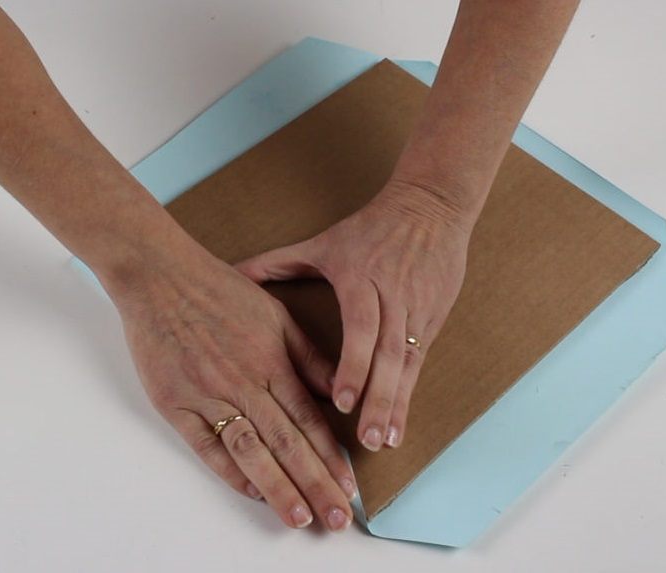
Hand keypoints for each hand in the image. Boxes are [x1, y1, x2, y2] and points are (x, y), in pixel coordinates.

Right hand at [103, 231, 354, 530]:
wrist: (162, 277)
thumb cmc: (221, 291)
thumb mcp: (277, 315)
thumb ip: (309, 356)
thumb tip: (337, 391)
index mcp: (273, 362)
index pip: (309, 421)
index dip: (332, 457)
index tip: (350, 487)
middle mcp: (245, 383)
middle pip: (287, 444)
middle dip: (316, 485)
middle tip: (336, 519)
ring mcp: (209, 396)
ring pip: (251, 452)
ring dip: (278, 488)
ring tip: (299, 518)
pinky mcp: (176, 404)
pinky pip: (206, 447)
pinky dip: (229, 472)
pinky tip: (252, 491)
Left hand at [236, 180, 472, 450]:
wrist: (431, 207)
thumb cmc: (370, 227)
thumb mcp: (322, 243)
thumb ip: (277, 262)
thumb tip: (232, 272)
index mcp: (361, 278)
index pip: (362, 326)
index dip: (354, 364)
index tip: (340, 400)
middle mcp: (393, 297)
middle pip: (388, 354)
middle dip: (379, 398)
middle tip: (366, 441)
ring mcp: (417, 310)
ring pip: (408, 364)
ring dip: (397, 404)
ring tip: (384, 442)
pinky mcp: (433, 320)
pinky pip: (420, 363)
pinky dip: (410, 395)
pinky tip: (399, 427)